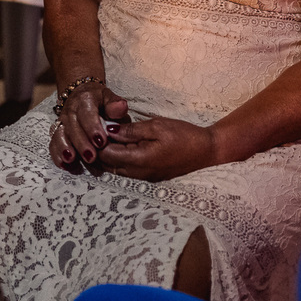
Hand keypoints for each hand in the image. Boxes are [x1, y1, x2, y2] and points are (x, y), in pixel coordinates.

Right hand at [49, 83, 128, 171]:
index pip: (87, 114)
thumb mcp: (109, 97)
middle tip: (91, 157)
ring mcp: (62, 121)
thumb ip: (115, 104)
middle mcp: (71, 110)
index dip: (93, 128)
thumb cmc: (100, 100)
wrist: (81, 94)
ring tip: (71, 160)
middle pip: (73, 127)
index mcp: (85, 99)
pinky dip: (57, 154)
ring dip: (64, 148)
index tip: (101, 142)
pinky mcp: (57, 130)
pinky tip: (63, 164)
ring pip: (60, 134)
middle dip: (81, 143)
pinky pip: (54, 142)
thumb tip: (121, 108)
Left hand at [97, 117, 216, 180]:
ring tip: (106, 134)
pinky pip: (125, 169)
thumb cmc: (184, 136)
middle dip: (98, 148)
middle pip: (106, 164)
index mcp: (138, 160)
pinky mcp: (147, 176)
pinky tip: (120, 143)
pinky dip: (117, 157)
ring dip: (107, 154)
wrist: (206, 151)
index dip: (96, 140)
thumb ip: (131, 130)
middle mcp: (137, 173)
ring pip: (114, 168)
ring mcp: (142, 177)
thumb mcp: (157, 126)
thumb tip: (108, 130)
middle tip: (96, 129)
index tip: (94, 124)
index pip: (105, 154)